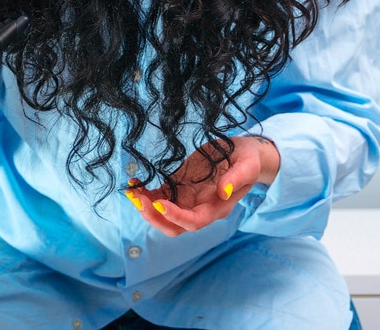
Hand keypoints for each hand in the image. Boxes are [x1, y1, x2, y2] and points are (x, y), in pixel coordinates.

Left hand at [127, 136, 279, 236]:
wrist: (243, 153)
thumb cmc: (248, 159)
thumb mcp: (247, 165)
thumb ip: (237, 179)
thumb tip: (224, 192)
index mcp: (217, 207)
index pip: (193, 222)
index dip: (176, 216)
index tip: (160, 204)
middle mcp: (200, 208)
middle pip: (173, 226)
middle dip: (153, 217)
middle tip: (137, 200)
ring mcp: (188, 199)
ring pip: (162, 215)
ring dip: (145, 206)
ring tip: (131, 191)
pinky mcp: (179, 187)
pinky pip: (159, 197)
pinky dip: (145, 193)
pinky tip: (134, 182)